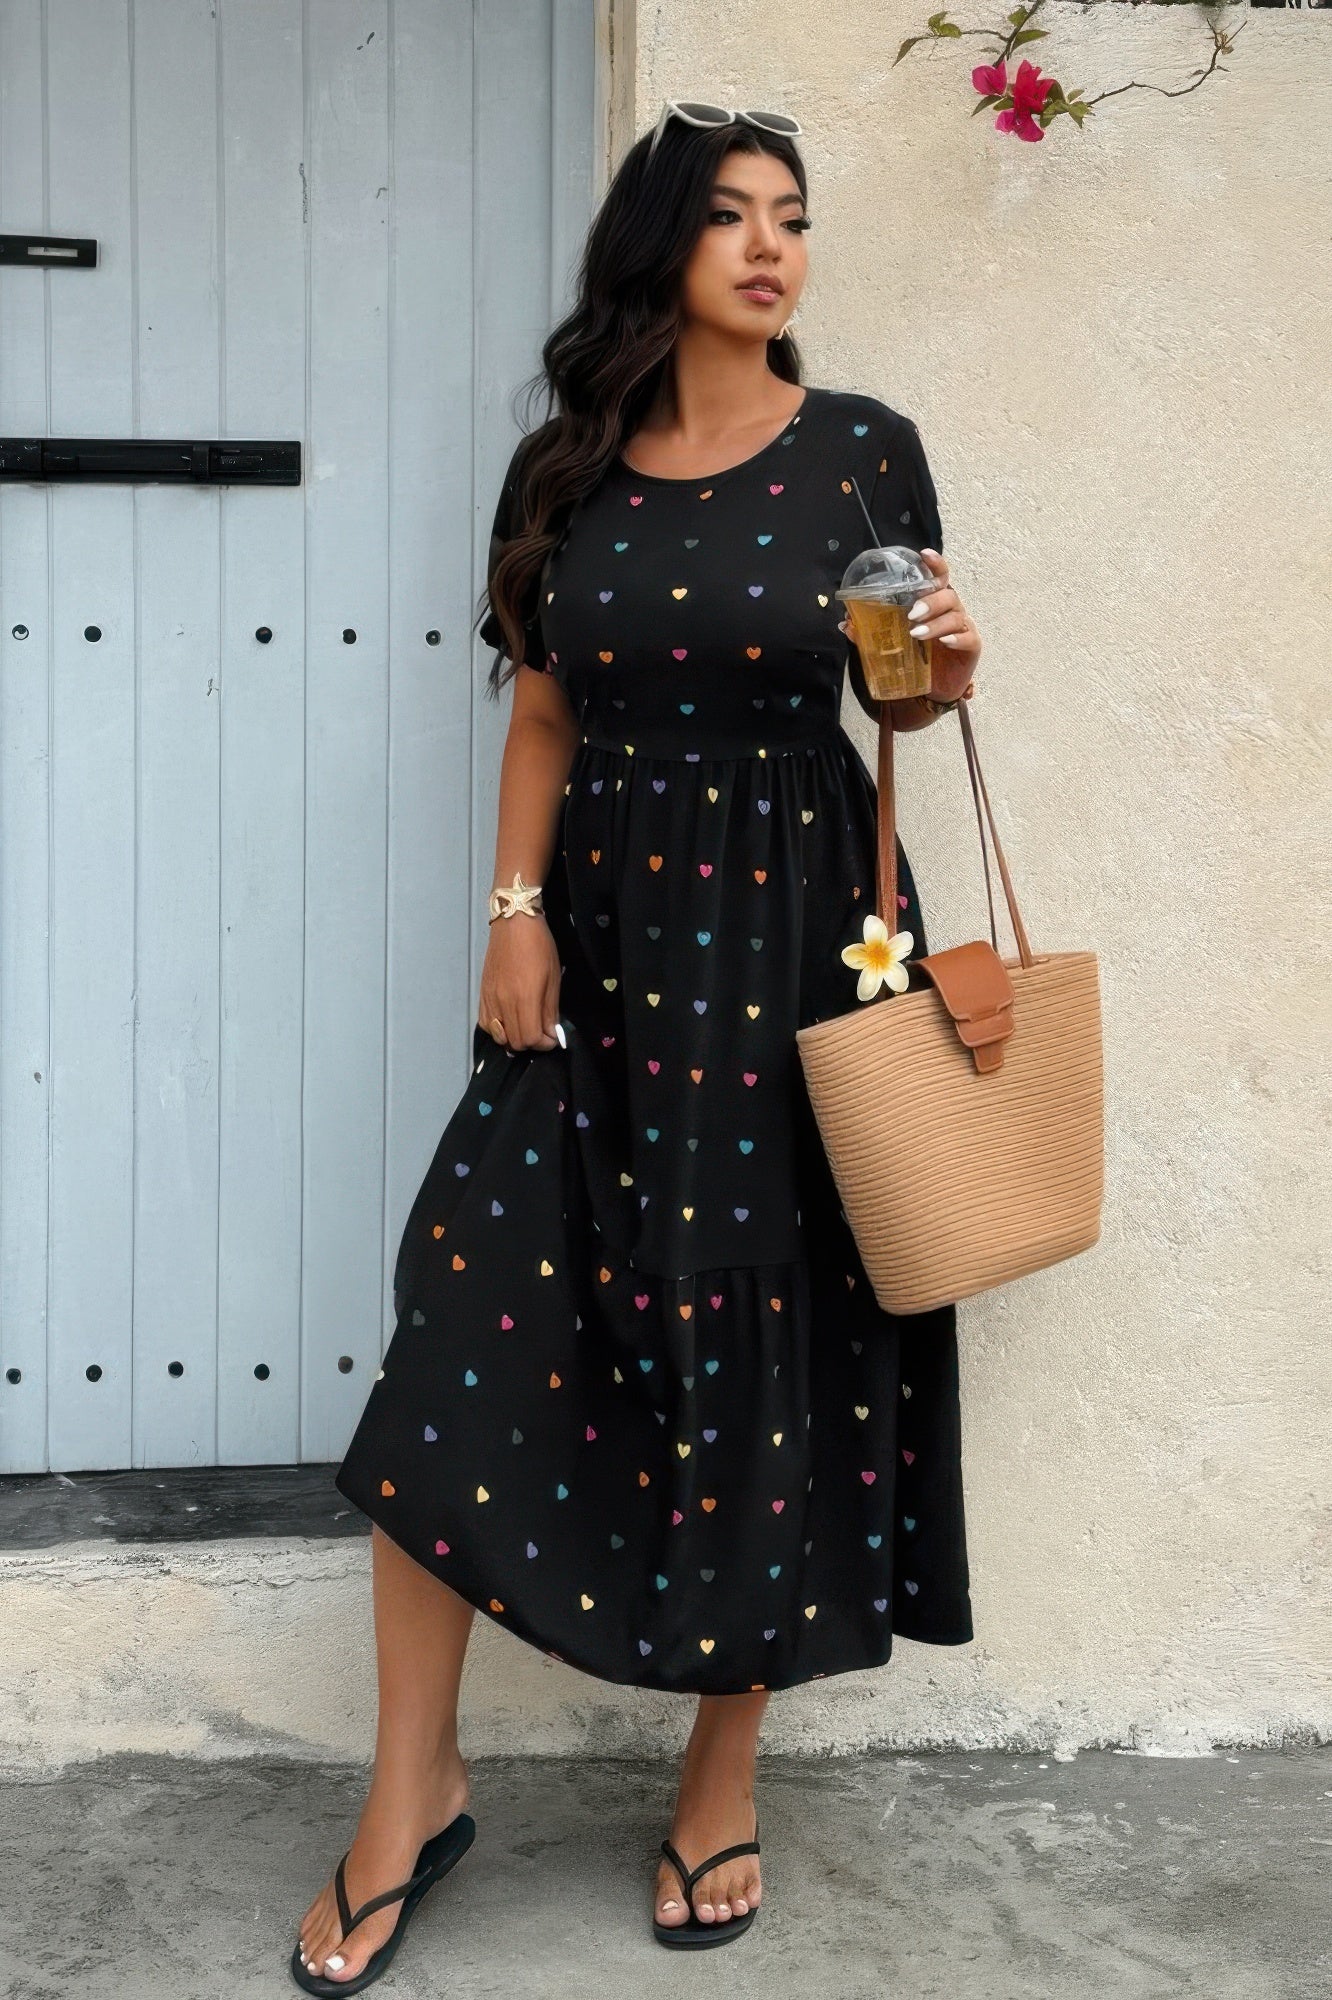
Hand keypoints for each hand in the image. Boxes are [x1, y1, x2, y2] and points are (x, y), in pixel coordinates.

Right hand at [478, 914, 563, 1050]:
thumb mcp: (553, 978)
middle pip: (514, 1042)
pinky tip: (509, 1021)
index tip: (553, 1037)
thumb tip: (551, 1033)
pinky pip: (486, 1023)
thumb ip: (550, 1010)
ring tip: (526, 1027)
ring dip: (514, 1038)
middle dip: (531, 1043)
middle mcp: (503, 1003)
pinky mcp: (483, 994)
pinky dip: (498, 1030)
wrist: (514, 923)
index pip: (530, 1038)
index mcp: (524, 999)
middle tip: (542, 1033)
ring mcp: (490, 999)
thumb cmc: (539, 947)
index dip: (545, 1044)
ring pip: (498, 1036)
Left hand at [837, 547, 980, 705]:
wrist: (934, 689)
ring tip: (917, 633)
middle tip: (912, 614)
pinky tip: (945, 641)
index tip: (924, 555)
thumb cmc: (917, 659)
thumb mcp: (892, 643)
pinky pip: (968, 638)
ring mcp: (963, 628)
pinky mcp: (971, 647)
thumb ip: (871, 632)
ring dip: (935, 623)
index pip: (938, 578)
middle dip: (930, 601)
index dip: (935, 565)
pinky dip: (956, 638)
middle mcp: (951, 611)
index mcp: (934, 603)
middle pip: (948, 595)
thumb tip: (846, 623)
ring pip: (955, 616)